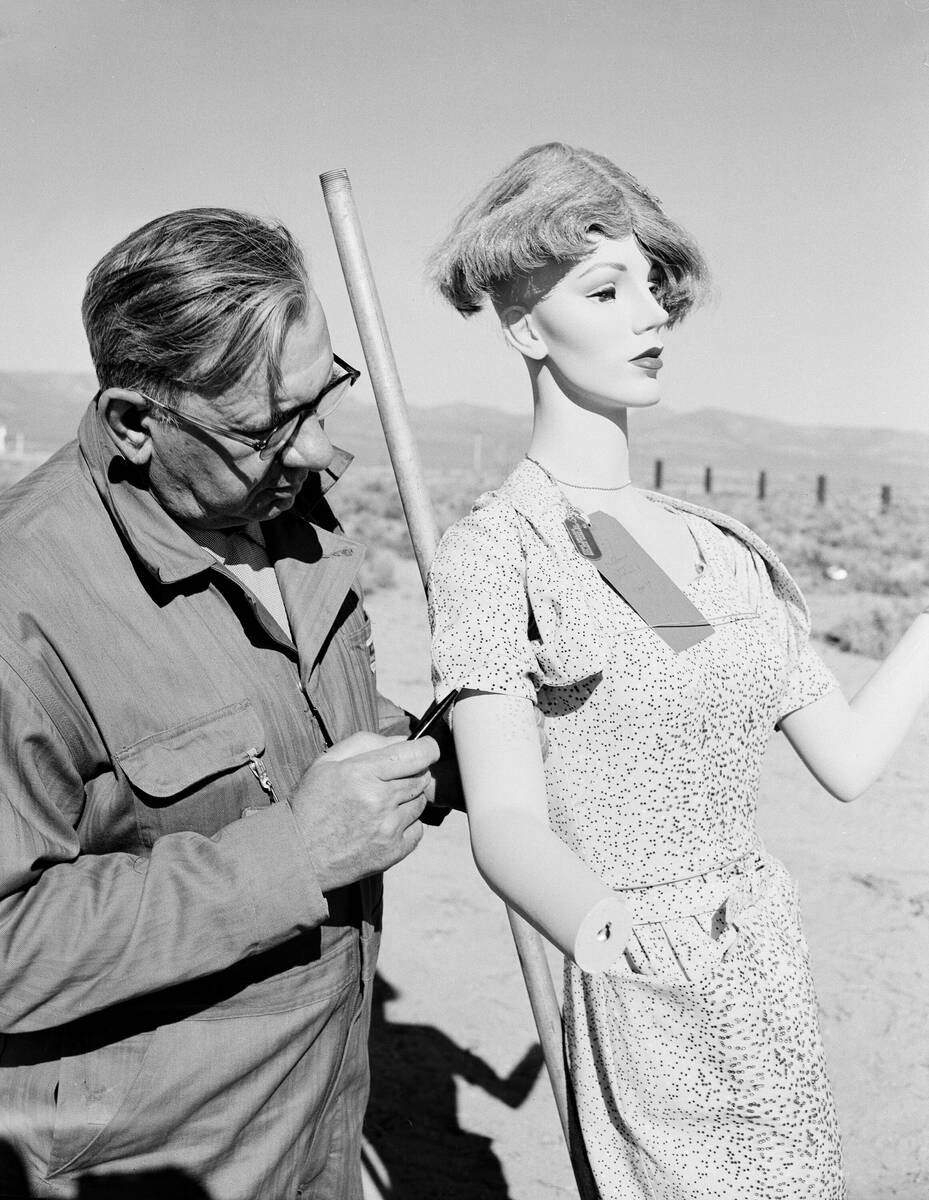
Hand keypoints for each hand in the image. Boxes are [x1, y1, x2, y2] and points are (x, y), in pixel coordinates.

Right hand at [292, 732, 439, 891]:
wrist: (298, 855)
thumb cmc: (310, 804)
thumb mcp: (326, 762)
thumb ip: (365, 742)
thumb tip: (402, 739)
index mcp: (361, 773)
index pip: (418, 754)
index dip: (428, 748)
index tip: (424, 749)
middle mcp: (379, 800)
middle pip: (422, 777)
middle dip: (413, 773)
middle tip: (390, 779)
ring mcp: (388, 828)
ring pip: (420, 802)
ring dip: (408, 799)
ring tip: (380, 804)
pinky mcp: (393, 851)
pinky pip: (418, 829)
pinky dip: (406, 825)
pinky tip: (382, 825)